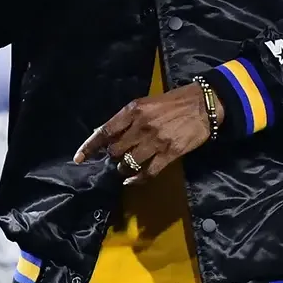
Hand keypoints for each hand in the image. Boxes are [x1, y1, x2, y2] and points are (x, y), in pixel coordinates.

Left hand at [73, 83, 224, 184]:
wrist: (204, 103)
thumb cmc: (174, 101)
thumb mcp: (147, 103)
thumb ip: (128, 118)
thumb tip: (107, 134)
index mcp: (134, 110)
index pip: (105, 131)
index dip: (90, 147)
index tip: (79, 158)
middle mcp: (141, 125)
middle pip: (115, 150)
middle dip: (112, 157)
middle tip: (115, 158)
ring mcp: (155, 141)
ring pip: (129, 163)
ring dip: (124, 169)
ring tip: (125, 169)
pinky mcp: (169, 153)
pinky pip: (148, 172)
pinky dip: (137, 179)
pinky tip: (133, 180)